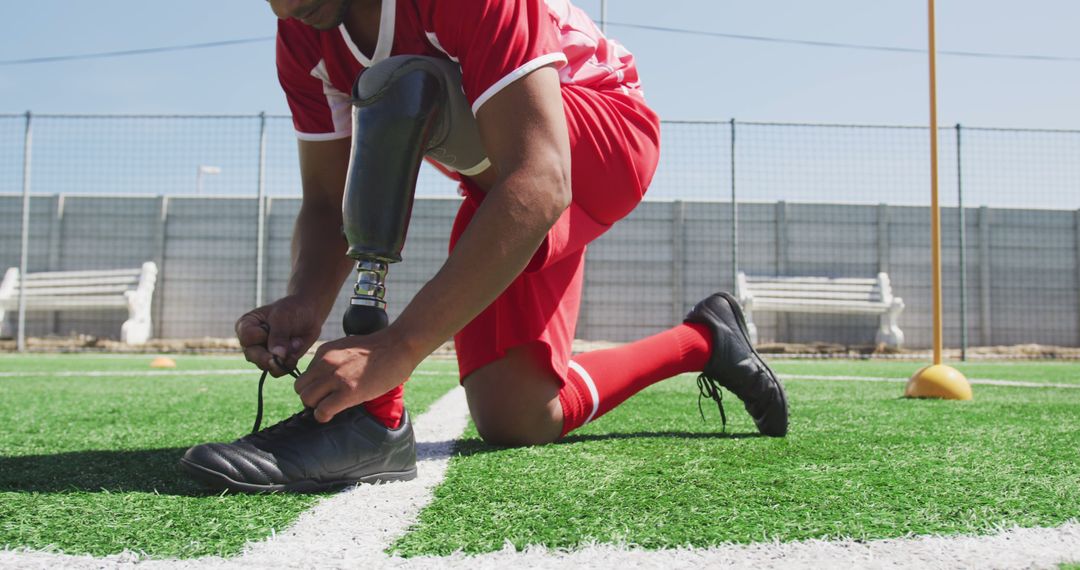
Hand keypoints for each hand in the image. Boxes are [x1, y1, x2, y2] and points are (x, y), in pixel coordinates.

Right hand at [236, 295, 322, 375]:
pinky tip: (296, 352)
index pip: (246, 338)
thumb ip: (278, 336)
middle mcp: (251, 342)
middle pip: (252, 356)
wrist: (310, 314)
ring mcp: (262, 353)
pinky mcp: (276, 361)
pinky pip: (277, 371)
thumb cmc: (292, 310)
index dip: (261, 336)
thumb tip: (277, 356)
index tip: (271, 327)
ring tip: (296, 343)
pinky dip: (288, 364)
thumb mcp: (283, 318)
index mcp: (245, 325)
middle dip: (271, 354)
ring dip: (283, 358)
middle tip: (287, 349)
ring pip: (265, 366)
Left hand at [293, 328, 416, 422]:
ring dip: (316, 407)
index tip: (323, 392)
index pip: (304, 375)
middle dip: (310, 398)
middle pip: (300, 388)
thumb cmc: (379, 348)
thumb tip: (326, 379)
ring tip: (330, 407)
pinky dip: (323, 416)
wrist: (398, 346)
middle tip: (324, 402)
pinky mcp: (348, 391)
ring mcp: (336, 377)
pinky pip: (322, 410)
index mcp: (325, 352)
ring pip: (307, 399)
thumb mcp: (347, 348)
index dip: (312, 387)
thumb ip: (333, 360)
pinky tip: (332, 414)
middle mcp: (326, 363)